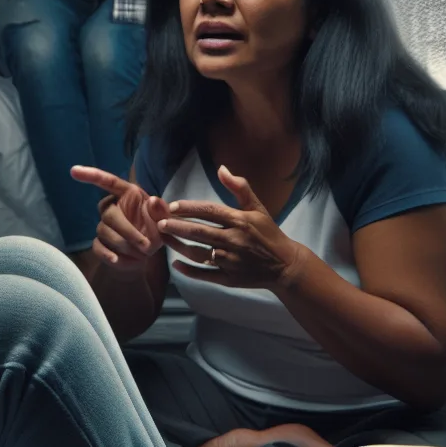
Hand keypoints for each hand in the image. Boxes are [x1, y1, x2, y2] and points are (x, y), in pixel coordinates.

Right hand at [70, 165, 169, 274]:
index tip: (74, 171)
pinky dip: (107, 255)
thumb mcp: (166, 221)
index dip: (91, 175)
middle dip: (128, 232)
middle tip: (146, 246)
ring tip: (142, 255)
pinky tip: (117, 260)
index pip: (108, 182)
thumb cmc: (158, 230)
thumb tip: (153, 200)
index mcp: (128, 194)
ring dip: (124, 245)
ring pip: (104, 232)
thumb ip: (161, 211)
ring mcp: (104, 225)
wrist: (149, 253)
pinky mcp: (99, 243)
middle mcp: (112, 206)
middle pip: (109, 215)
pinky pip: (98, 247)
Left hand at [157, 165, 302, 289]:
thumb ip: (239, 188)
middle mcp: (234, 240)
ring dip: (179, 246)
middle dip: (177, 227)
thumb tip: (221, 168)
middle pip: (200, 232)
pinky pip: (206, 274)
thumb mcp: (257, 208)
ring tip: (164, 238)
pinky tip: (176, 264)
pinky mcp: (230, 278)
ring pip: (199, 253)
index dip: (189, 208)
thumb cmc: (268, 233)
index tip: (172, 206)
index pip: (209, 211)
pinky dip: (189, 271)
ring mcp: (231, 261)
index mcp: (240, 221)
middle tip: (160, 223)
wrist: (285, 265)